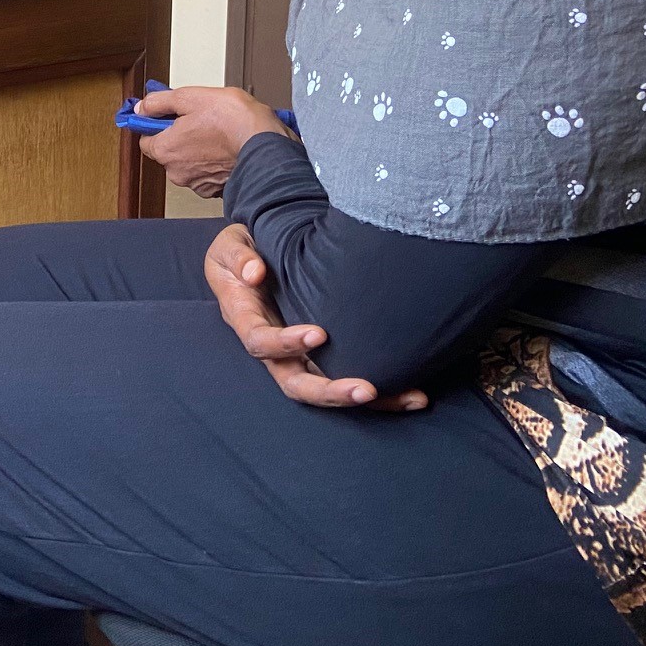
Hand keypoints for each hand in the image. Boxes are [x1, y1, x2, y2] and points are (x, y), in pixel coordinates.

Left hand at [131, 86, 284, 197]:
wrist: (268, 146)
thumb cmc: (234, 121)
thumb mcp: (191, 97)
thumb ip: (160, 101)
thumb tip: (142, 107)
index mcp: (166, 150)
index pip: (146, 139)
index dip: (157, 124)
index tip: (168, 115)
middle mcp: (177, 172)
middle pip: (169, 151)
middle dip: (180, 136)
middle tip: (199, 119)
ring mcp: (198, 184)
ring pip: (190, 162)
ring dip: (198, 149)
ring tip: (217, 133)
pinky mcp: (217, 190)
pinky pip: (208, 173)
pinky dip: (214, 162)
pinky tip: (226, 148)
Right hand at [203, 224, 426, 411]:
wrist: (259, 252)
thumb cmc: (242, 250)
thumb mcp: (230, 246)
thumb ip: (237, 256)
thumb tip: (254, 272)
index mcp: (245, 320)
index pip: (261, 342)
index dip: (286, 344)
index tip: (318, 334)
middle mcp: (273, 348)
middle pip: (296, 383)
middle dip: (330, 391)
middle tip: (365, 389)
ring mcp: (299, 355)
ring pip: (325, 389)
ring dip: (363, 399)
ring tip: (407, 398)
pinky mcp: (323, 355)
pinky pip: (346, 377)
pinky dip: (383, 393)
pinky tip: (415, 395)